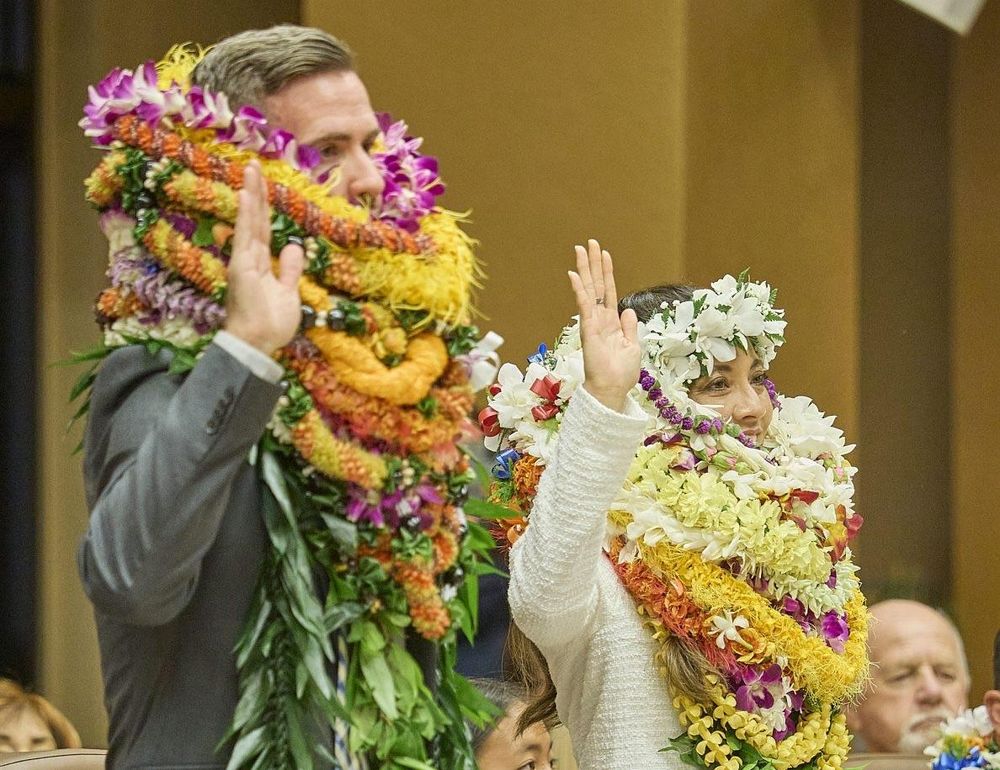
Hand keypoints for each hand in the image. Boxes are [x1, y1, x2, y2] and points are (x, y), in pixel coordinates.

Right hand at [223, 161, 303, 353]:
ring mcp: (243, 260)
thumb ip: (289, 269)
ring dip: (250, 195)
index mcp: (259, 263)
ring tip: (251, 169)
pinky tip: (246, 195)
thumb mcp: (288, 292)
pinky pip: (245, 236)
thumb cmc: (271, 324)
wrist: (257, 345)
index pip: (262, 229)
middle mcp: (248, 258)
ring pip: (249, 221)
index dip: (263, 206)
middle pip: (254, 219)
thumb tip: (293, 246)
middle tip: (254, 165)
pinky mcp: (241, 267)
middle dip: (256, 192)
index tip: (263, 184)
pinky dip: (245, 215)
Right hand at [568, 239, 640, 412]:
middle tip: (588, 243)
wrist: (612, 389)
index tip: (603, 254)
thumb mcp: (632, 346)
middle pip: (596, 285)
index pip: (608, 291)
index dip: (606, 272)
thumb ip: (629, 327)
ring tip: (580, 249)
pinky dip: (579, 290)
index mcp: (611, 322)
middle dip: (592, 264)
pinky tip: (574, 275)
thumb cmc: (621, 373)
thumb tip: (626, 309)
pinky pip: (584, 306)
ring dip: (584, 269)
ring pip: (588, 290)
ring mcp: (592, 322)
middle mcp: (600, 318)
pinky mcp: (588, 329)